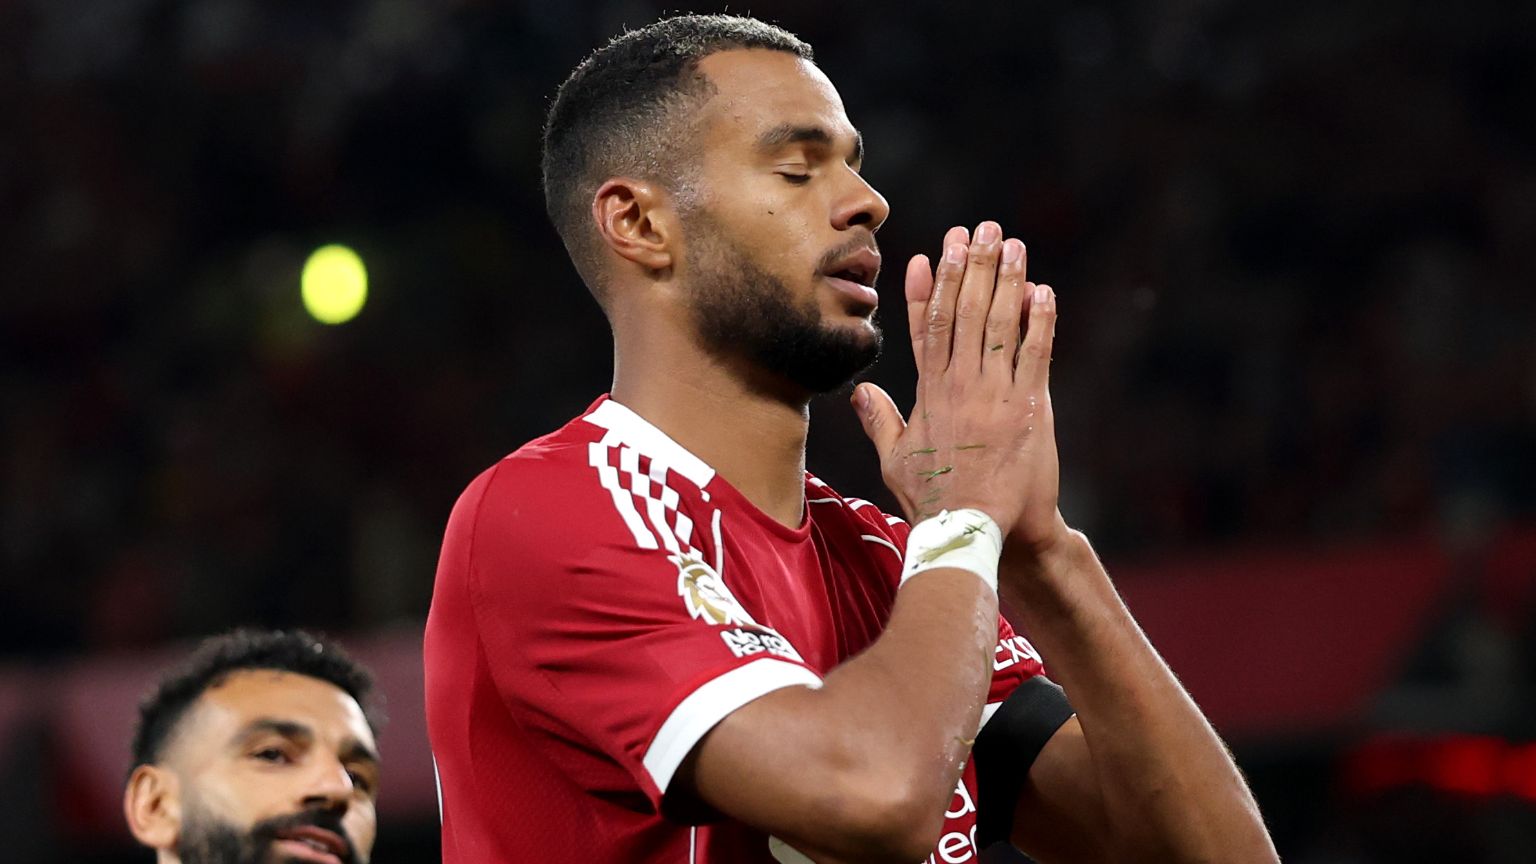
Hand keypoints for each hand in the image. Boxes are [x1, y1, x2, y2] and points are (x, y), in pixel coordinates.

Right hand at [853, 221, 1067, 553]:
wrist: (973, 533)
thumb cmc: (932, 502)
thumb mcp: (894, 460)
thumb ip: (878, 421)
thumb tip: (859, 392)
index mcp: (928, 395)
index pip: (925, 330)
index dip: (925, 290)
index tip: (927, 254)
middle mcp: (958, 387)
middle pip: (962, 314)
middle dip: (970, 267)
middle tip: (978, 229)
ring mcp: (993, 395)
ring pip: (998, 325)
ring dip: (1006, 281)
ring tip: (1011, 244)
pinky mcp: (1027, 408)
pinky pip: (1035, 355)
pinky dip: (1040, 322)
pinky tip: (1043, 291)